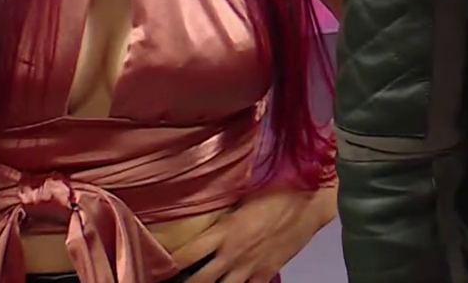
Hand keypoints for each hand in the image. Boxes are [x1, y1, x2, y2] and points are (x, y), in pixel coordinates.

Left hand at [171, 185, 334, 282]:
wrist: (310, 204)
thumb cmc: (277, 193)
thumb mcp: (243, 199)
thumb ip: (224, 215)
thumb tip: (205, 218)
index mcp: (224, 232)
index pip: (186, 254)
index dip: (167, 262)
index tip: (157, 264)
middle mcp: (232, 255)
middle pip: (198, 281)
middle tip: (172, 282)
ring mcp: (249, 268)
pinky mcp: (266, 274)